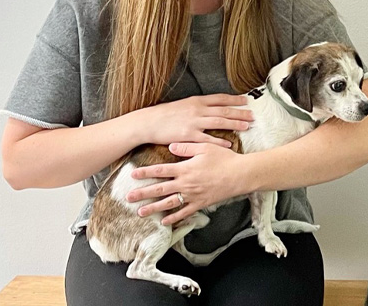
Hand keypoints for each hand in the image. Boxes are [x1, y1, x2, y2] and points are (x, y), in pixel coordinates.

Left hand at [128, 142, 247, 224]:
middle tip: (129, 198)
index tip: (133, 175)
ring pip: (168, 203)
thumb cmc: (223, 158)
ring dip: (153, 208)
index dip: (146, 172)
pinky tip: (163, 221)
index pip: (161, 170)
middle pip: (160, 189)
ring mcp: (192, 195)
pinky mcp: (200, 204)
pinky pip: (184, 212)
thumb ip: (186, 147)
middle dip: (143, 193)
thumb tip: (171, 146)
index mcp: (185, 168)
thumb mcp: (205, 147)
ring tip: (140, 212)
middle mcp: (186, 183)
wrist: (239, 174)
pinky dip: (173, 218)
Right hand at [139, 93, 251, 147]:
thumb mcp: (183, 105)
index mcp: (197, 101)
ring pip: (219, 122)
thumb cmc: (165, 114)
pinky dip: (219, 141)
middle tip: (253, 115)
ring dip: (234, 124)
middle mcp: (198, 109)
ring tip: (247, 126)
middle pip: (224, 110)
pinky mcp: (188, 135)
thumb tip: (210, 107)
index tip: (246, 100)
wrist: (149, 122)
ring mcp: (194, 122)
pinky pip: (207, 139)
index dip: (234, 99)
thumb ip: (197, 106)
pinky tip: (229, 143)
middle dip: (240, 112)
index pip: (220, 98)